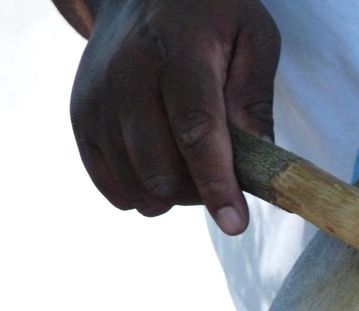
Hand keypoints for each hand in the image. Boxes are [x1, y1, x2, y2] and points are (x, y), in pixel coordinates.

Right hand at [70, 0, 279, 234]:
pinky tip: (162, 170)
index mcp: (180, 52)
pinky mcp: (81, 118)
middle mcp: (129, 76)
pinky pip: (109, 183)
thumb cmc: (211, 17)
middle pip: (160, 168)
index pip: (197, 131)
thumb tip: (259, 162)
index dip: (216, 183)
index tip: (235, 223)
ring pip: (134, 184)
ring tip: (192, 166)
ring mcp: (98, 99)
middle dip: (199, 193)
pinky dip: (141, 192)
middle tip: (222, 177)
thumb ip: (255, 99)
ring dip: (172, 196)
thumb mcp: (254, 38)